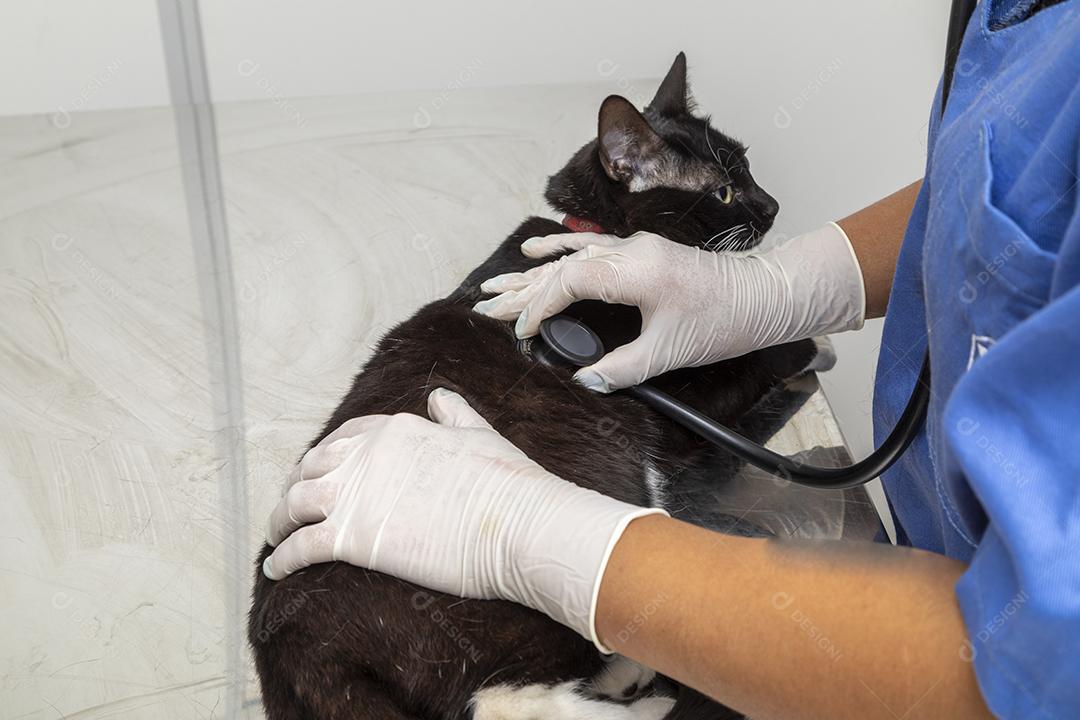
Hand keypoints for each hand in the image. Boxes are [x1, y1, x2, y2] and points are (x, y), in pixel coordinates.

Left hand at [263, 388, 663, 649]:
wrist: (518, 526)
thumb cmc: (509, 485)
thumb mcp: (481, 435)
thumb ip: (455, 415)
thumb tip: (440, 396)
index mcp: (396, 430)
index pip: (346, 437)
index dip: (326, 455)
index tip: (320, 471)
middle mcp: (367, 455)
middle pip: (312, 467)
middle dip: (296, 485)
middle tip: (292, 507)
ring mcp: (355, 495)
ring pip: (294, 503)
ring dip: (278, 520)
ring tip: (276, 538)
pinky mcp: (351, 538)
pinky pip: (300, 547)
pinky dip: (281, 557)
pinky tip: (275, 568)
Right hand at [473, 225, 864, 391]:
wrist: (765, 295)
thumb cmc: (723, 321)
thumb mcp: (669, 352)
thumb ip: (621, 368)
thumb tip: (582, 380)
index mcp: (635, 271)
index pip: (569, 280)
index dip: (538, 305)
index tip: (522, 331)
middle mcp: (630, 251)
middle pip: (561, 266)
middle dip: (521, 289)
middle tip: (484, 305)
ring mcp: (634, 247)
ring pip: (570, 256)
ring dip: (531, 271)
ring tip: (495, 283)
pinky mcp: (640, 251)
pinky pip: (589, 246)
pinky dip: (559, 249)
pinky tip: (536, 247)